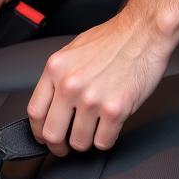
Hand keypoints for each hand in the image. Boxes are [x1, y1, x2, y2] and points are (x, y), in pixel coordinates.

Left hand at [27, 10, 173, 154]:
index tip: (45, 137)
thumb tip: (52, 102)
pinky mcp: (115, 110)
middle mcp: (70, 84)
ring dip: (86, 142)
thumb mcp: (73, 51)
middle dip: (59, 146)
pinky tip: (109, 126)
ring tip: (93, 130)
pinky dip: (106, 140)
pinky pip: (103, 143)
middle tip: (66, 146)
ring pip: (79, 143)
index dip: (39, 131)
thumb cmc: (112, 39)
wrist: (143, 32)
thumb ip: (59, 76)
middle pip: (52, 133)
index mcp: (56, 68)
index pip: (35, 112)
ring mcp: (92, 99)